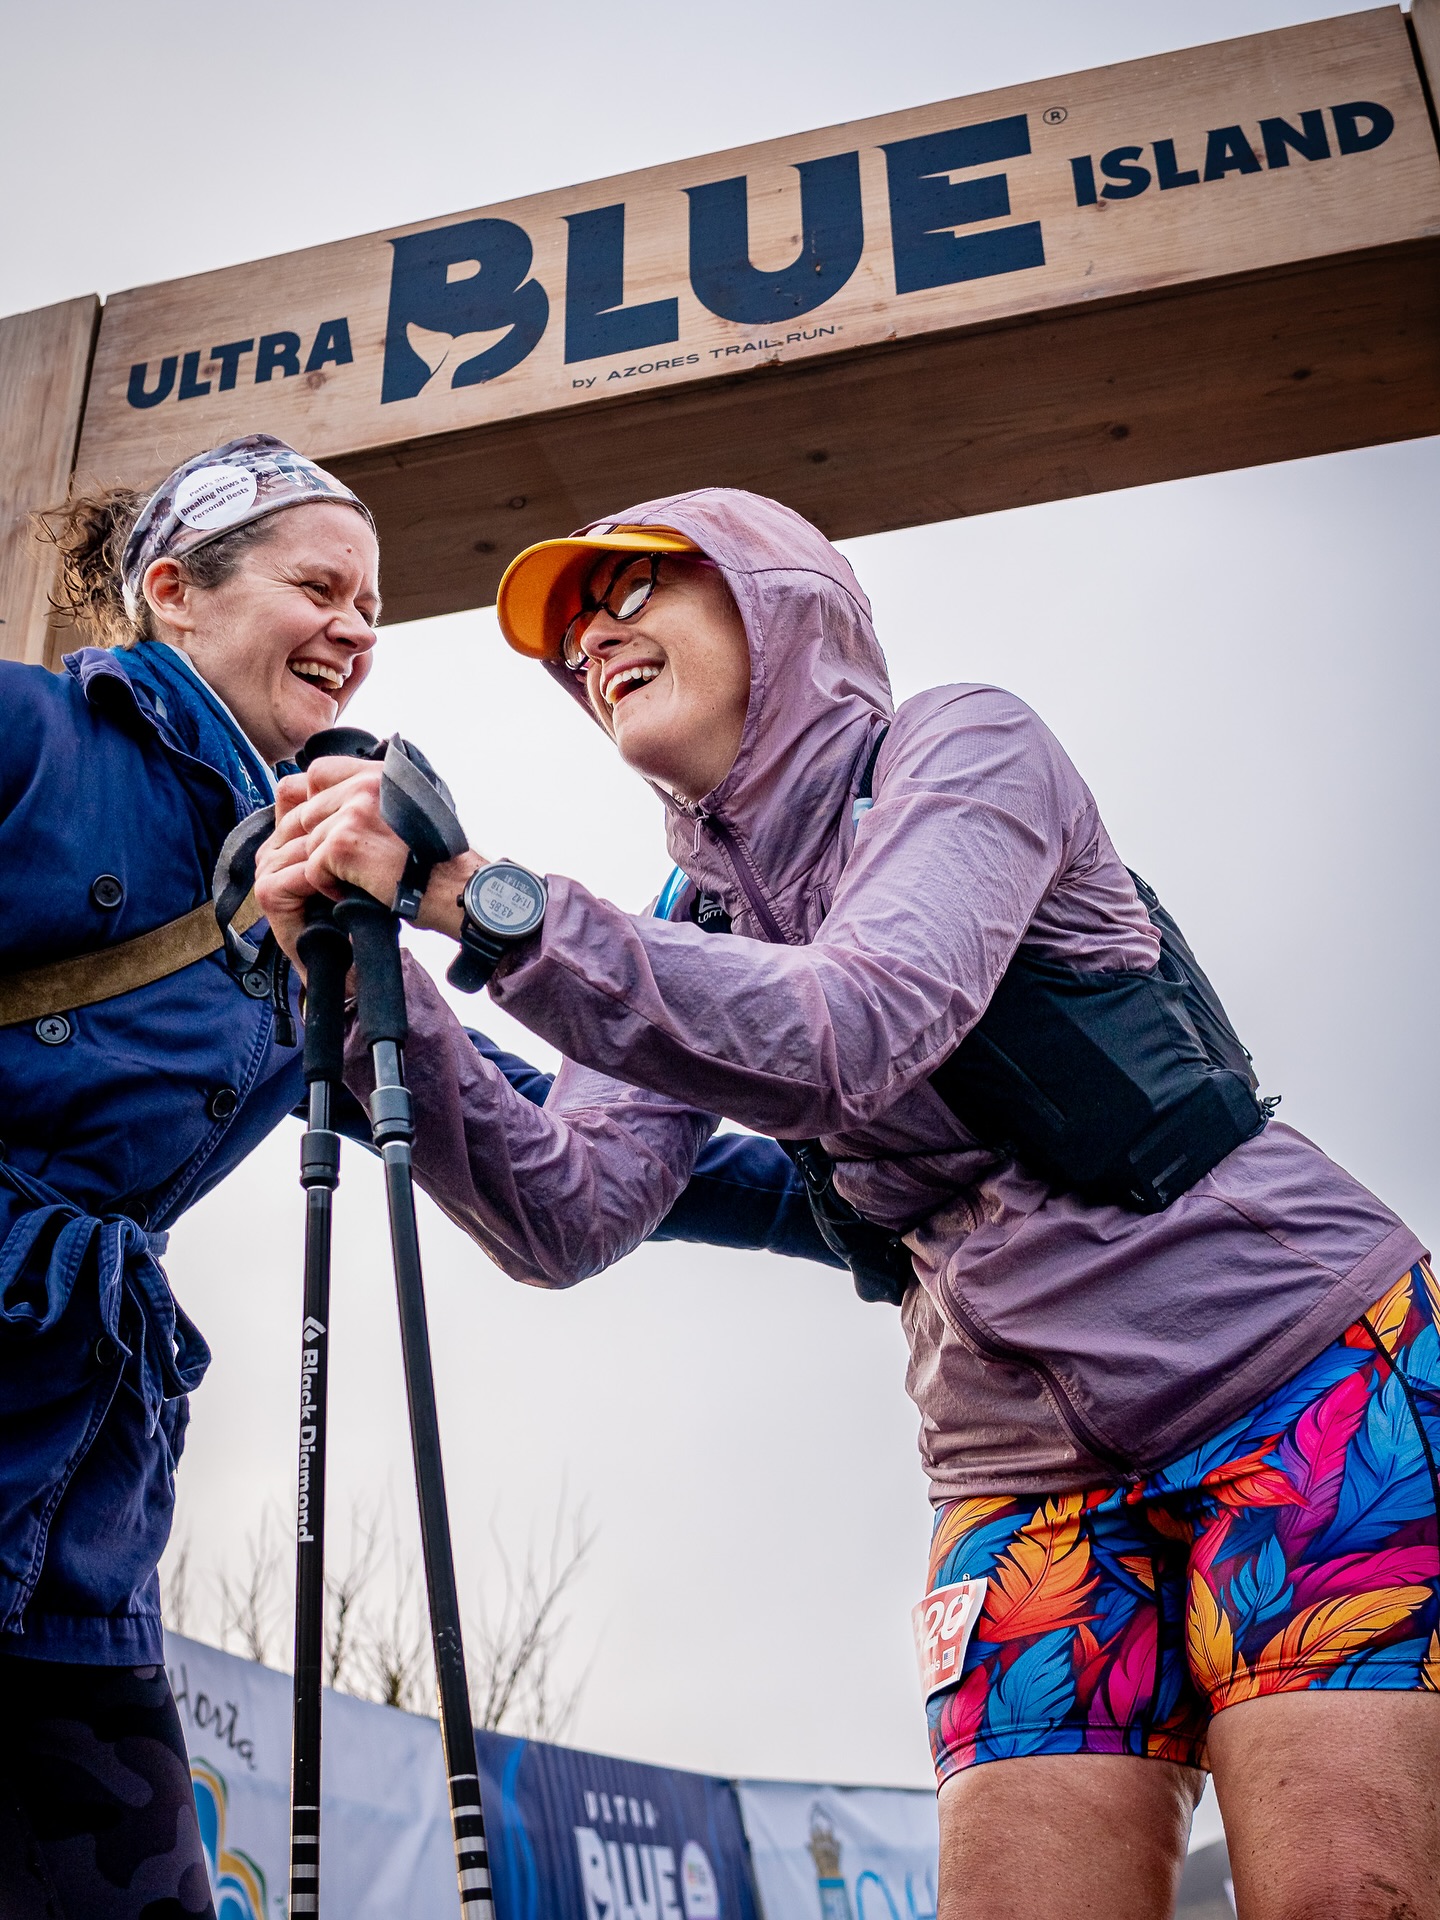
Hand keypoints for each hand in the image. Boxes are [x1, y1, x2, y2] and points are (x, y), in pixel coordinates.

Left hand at [257, 758, 482, 961]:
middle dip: (315, 842)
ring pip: (308, 842)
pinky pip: (311, 868)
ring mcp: (353, 812)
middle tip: (337, 866)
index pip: (318, 773)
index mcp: (380, 774)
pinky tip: (351, 892)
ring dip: (325, 867)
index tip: (324, 829)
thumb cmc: (438, 859)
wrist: (456, 888)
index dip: (313, 802)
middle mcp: (365, 785)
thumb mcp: (410, 808)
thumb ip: (373, 796)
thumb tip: (328, 801)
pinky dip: (327, 887)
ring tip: (352, 881)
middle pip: (307, 811)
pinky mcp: (343, 844)